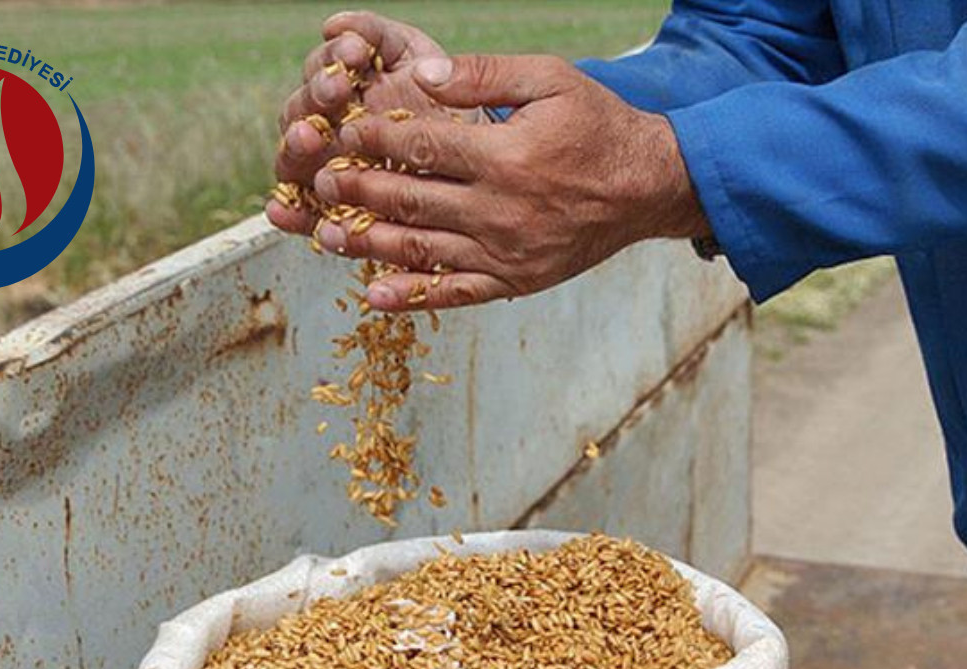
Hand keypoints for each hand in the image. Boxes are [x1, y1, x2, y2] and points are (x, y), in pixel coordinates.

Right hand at [269, 12, 476, 234]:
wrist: (469, 160)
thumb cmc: (440, 101)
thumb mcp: (415, 57)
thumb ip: (376, 34)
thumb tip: (334, 24)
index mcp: (340, 84)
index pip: (323, 67)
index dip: (334, 58)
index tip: (356, 52)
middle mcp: (325, 125)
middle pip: (302, 108)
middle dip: (316, 97)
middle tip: (335, 91)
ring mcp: (324, 166)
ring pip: (294, 157)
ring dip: (296, 146)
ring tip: (307, 139)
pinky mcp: (331, 207)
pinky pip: (304, 211)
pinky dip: (289, 212)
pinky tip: (279, 210)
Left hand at [306, 54, 710, 310]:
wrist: (646, 187)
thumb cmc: (596, 126)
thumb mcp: (550, 80)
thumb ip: (483, 76)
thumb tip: (419, 74)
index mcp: (504, 156)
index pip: (420, 144)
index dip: (373, 136)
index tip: (340, 129)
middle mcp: (500, 209)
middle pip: (410, 199)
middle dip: (357, 189)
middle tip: (320, 180)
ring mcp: (504, 251)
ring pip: (421, 249)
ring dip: (367, 244)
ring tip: (324, 235)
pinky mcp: (513, 281)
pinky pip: (454, 293)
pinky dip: (412, 296)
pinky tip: (374, 295)